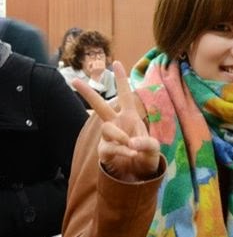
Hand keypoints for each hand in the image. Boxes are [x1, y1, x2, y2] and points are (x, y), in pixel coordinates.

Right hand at [73, 61, 159, 181]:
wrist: (140, 173)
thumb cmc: (146, 154)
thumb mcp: (154, 147)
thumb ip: (147, 143)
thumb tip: (131, 143)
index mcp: (130, 116)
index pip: (125, 95)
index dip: (122, 80)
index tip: (116, 62)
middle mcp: (116, 123)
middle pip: (100, 106)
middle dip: (88, 93)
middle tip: (74, 80)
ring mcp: (108, 137)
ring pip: (107, 128)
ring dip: (119, 135)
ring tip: (131, 144)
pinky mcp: (104, 151)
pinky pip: (109, 147)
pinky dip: (121, 150)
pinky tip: (131, 153)